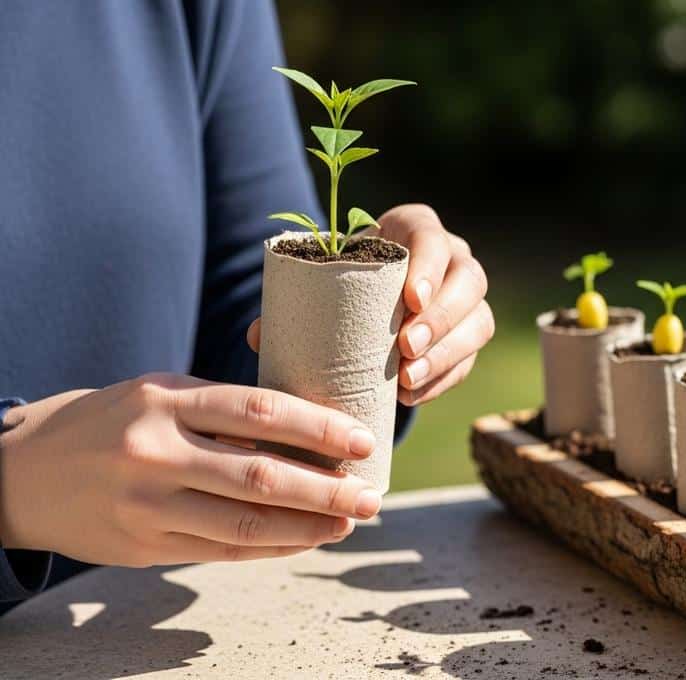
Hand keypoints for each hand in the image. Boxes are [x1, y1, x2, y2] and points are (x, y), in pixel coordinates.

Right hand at [0, 374, 383, 566]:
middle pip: (260, 477)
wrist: (23, 472)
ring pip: (245, 524)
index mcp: (165, 399)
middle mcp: (154, 452)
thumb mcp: (160, 394)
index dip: (318, 429)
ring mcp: (146, 505)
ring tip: (348, 523)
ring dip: (307, 528)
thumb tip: (312, 432)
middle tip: (370, 496)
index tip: (362, 442)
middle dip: (326, 490)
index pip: (259, 411)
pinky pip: (222, 550)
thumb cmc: (114, 422)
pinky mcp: (143, 547)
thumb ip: (224, 410)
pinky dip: (272, 547)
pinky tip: (305, 540)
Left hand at [248, 204, 493, 405]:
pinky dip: (442, 379)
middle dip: (441, 318)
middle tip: (405, 347)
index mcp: (418, 230)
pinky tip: (410, 394)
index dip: (429, 267)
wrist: (366, 296)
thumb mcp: (324, 276)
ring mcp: (467, 300)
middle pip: (469, 282)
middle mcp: (454, 259)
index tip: (409, 299)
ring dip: (446, 353)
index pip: (435, 240)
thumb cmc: (342, 277)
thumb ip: (295, 298)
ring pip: (478, 322)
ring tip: (407, 379)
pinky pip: (468, 359)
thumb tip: (257, 335)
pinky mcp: (468, 337)